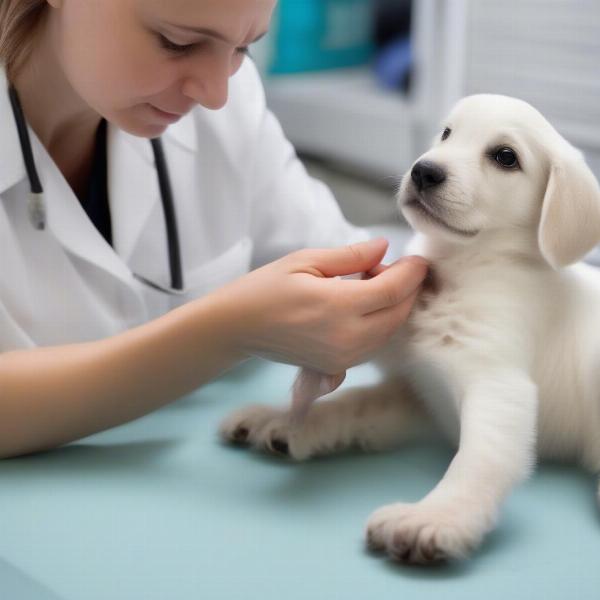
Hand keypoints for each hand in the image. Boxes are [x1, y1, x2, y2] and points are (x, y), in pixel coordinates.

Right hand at [212, 238, 428, 373]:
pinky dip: (380, 324)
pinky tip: (364, 307)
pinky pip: (373, 346)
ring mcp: (342, 358)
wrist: (238, 327)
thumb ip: (350, 256)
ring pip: (390, 332)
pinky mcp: (336, 368)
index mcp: (338, 306)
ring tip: (370, 284)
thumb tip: (383, 247)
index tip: (418, 258)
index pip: (393, 290)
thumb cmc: (266, 288)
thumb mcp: (306, 260)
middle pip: (398, 314)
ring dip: (394, 307)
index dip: (412, 273)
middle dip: (406, 289)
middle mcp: (346, 337)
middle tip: (385, 267)